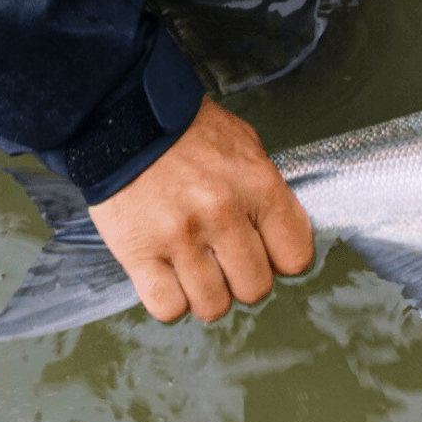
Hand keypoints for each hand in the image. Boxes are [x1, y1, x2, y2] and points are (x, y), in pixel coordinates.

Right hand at [87, 97, 313, 323]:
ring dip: (206, 294)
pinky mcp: (139, 252)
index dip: (282, 260)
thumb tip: (284, 234)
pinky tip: (169, 277)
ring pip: (213, 305)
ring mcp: (180, 236)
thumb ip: (269, 193)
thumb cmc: (188, 131)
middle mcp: (223, 214)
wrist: (126, 115)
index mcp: (259, 187)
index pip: (295, 257)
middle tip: (226, 260)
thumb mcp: (246, 146)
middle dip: (242, 280)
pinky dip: (170, 300)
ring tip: (195, 269)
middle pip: (255, 289)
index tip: (267, 253)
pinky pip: (168, 307)